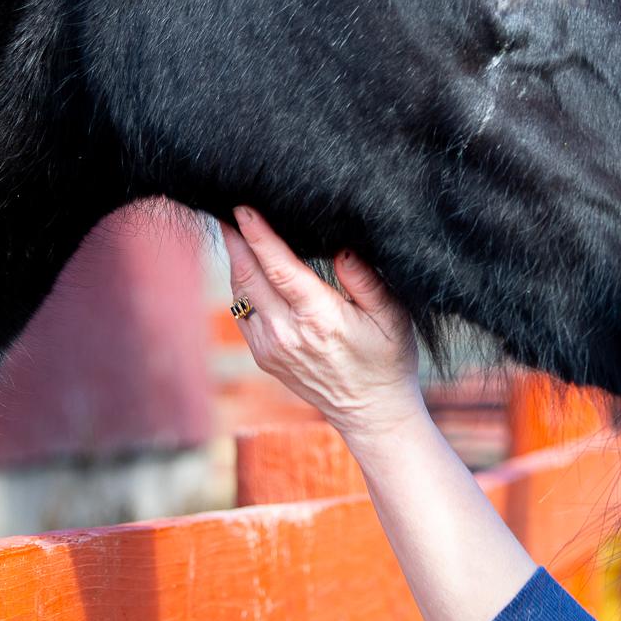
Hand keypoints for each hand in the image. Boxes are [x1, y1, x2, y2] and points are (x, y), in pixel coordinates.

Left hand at [221, 206, 424, 440]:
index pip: (278, 268)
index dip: (258, 235)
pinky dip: (241, 286)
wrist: (372, 412)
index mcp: (319, 318)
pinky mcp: (264, 356)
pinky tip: (247, 267)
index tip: (243, 208)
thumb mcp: (392, 317)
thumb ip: (366, 280)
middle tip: (227, 208)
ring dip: (236, 260)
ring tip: (234, 230)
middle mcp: (287, 333)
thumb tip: (341, 248)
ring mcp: (270, 347)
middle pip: (248, 276)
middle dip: (235, 239)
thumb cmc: (388, 359)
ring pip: (240, 294)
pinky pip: (243, 313)